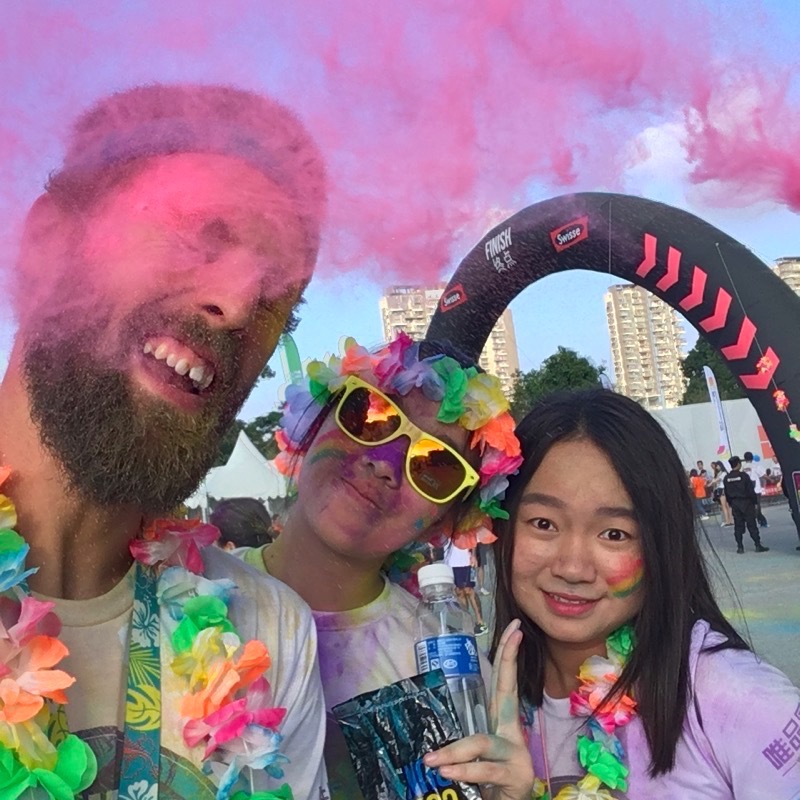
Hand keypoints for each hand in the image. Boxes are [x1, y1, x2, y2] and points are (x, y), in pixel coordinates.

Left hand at [423, 619, 533, 799]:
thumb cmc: (486, 784)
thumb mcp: (472, 756)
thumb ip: (458, 741)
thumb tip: (427, 730)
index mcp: (500, 724)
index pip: (502, 682)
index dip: (508, 654)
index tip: (515, 627)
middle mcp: (512, 733)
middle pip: (509, 688)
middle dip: (510, 658)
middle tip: (513, 634)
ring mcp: (517, 754)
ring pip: (482, 740)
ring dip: (454, 750)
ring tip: (431, 761)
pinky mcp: (517, 776)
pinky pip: (484, 769)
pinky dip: (462, 770)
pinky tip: (446, 772)